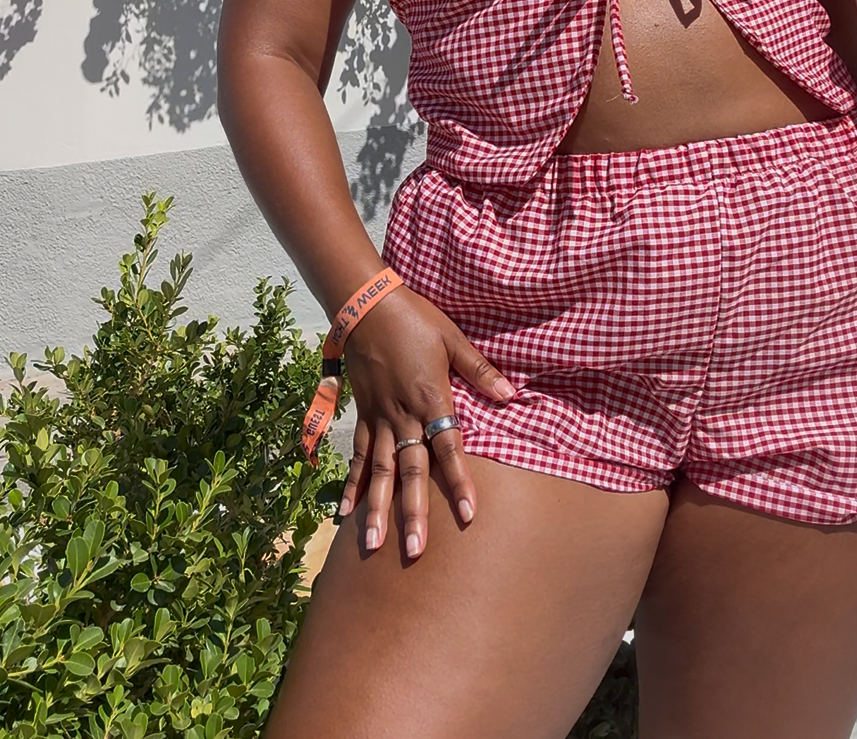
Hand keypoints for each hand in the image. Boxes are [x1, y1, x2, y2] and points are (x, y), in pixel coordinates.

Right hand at [337, 287, 513, 559]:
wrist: (367, 305)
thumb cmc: (416, 319)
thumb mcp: (453, 339)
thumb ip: (480, 371)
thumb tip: (512, 396)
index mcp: (430, 397)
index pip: (448, 447)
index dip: (459, 482)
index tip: (468, 516)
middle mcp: (403, 415)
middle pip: (410, 471)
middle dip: (413, 512)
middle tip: (415, 551)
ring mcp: (379, 417)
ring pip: (379, 471)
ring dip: (377, 508)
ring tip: (374, 544)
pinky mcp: (363, 414)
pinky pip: (358, 455)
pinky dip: (351, 484)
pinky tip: (344, 513)